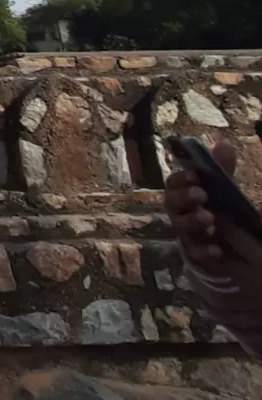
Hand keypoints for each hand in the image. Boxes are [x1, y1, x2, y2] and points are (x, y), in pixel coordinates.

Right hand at [164, 140, 261, 277]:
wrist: (227, 243)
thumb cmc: (219, 208)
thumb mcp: (222, 187)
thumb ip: (222, 168)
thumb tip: (223, 144)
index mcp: (184, 193)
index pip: (174, 183)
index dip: (182, 179)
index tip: (196, 175)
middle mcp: (179, 212)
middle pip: (172, 203)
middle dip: (184, 197)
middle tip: (202, 194)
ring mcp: (186, 235)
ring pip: (180, 227)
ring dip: (192, 221)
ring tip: (210, 219)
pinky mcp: (196, 255)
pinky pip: (194, 254)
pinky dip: (204, 252)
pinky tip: (217, 250)